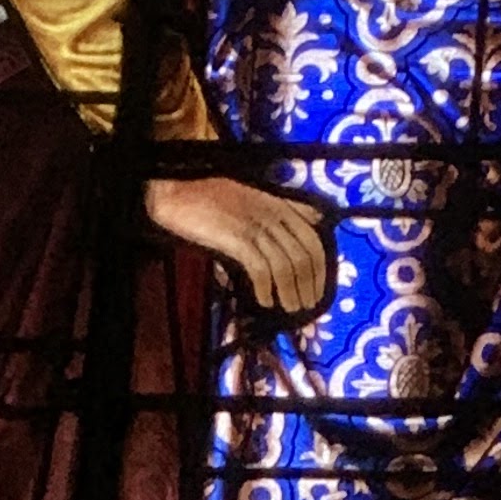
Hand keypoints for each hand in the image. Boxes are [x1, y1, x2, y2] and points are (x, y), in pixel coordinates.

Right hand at [146, 170, 330, 313]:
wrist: (180, 191)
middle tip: (307, 306)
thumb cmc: (214, 196)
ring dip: (291, 292)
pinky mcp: (236, 238)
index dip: (320, 269)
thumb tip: (315, 218)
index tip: (318, 291)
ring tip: (290, 308)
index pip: (313, 239)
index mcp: (279, 205)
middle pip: (303, 255)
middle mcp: (272, 214)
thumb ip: (284, 209)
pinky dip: (266, 288)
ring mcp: (255, 226)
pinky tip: (266, 301)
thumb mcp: (256, 197)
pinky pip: (260, 267)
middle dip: (309, 285)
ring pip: (286, 265)